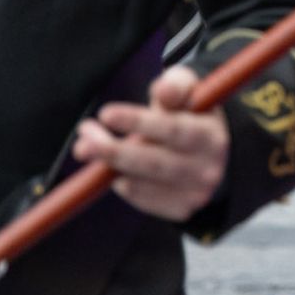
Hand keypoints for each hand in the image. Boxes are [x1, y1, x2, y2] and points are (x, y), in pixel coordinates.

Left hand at [71, 65, 229, 221]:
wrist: (211, 152)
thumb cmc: (190, 113)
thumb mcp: (188, 90)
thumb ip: (176, 85)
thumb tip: (163, 91)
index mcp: (211, 136)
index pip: (173, 129)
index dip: (138, 122)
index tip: (106, 113)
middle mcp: (207, 169)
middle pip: (154, 163)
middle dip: (114, 152)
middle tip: (82, 143)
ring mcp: (195, 193)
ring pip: (142, 183)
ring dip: (108, 166)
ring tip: (86, 146)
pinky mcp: (180, 210)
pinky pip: (139, 198)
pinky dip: (119, 181)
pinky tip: (110, 165)